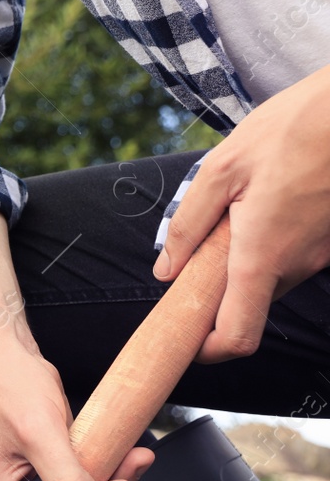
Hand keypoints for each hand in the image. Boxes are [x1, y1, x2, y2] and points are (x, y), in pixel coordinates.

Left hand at [156, 64, 329, 361]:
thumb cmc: (290, 130)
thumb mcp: (221, 169)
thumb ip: (188, 226)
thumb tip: (165, 270)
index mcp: (262, 255)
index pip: (238, 335)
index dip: (209, 350)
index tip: (188, 340)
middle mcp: (298, 264)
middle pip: (251, 305)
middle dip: (222, 291)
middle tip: (202, 253)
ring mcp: (323, 254)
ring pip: (274, 279)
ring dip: (249, 262)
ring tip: (241, 213)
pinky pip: (298, 256)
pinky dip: (276, 243)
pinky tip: (270, 203)